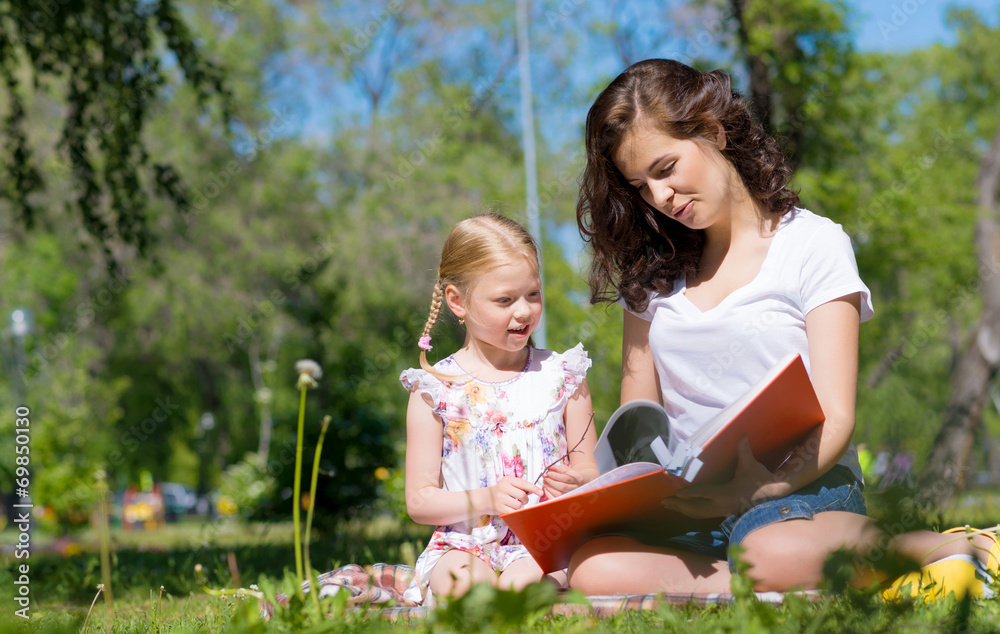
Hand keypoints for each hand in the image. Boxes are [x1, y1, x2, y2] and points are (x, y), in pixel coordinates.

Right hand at [489, 476, 542, 513]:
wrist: (484, 499)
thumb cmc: (500, 492)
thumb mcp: (508, 484)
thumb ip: (520, 486)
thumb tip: (534, 490)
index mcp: (507, 480)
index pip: (524, 484)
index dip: (534, 488)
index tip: (541, 492)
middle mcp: (503, 487)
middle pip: (522, 495)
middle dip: (525, 499)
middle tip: (522, 500)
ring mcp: (501, 498)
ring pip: (519, 504)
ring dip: (519, 506)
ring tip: (513, 504)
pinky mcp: (499, 507)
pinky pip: (513, 511)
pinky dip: (514, 511)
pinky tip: (509, 508)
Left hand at [540, 462, 586, 499]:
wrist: (576, 482)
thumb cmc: (569, 474)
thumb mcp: (565, 469)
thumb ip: (557, 468)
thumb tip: (549, 467)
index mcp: (578, 478)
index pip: (566, 478)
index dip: (555, 476)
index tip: (548, 473)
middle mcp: (576, 488)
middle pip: (562, 486)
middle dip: (551, 481)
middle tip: (545, 477)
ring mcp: (571, 495)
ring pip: (559, 494)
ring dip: (549, 487)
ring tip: (545, 481)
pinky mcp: (564, 500)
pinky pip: (555, 499)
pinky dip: (549, 494)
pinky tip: (546, 488)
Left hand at [662, 436, 787, 518]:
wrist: (773, 496)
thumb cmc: (760, 479)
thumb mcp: (751, 465)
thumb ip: (743, 451)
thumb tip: (742, 435)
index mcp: (729, 493)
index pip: (706, 493)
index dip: (691, 493)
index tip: (678, 492)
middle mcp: (723, 505)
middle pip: (697, 508)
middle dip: (680, 505)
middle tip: (665, 501)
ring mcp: (723, 512)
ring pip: (699, 514)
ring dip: (683, 510)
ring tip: (668, 505)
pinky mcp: (723, 513)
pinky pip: (703, 515)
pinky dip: (691, 512)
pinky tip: (682, 508)